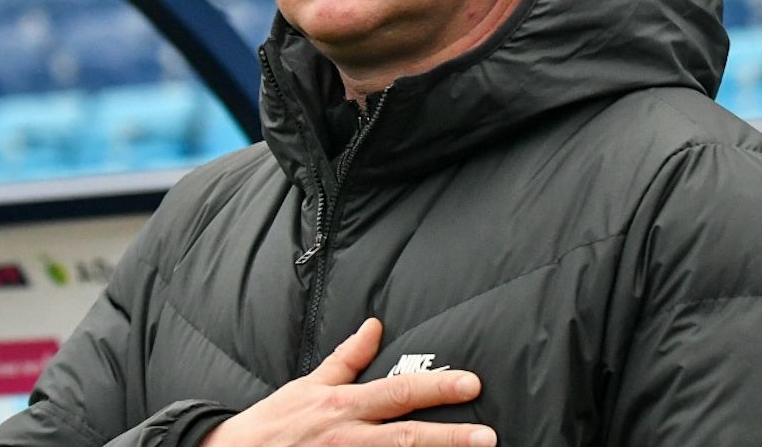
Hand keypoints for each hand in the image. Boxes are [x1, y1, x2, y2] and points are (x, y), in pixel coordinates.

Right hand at [202, 317, 494, 445]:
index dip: (436, 388)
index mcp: (343, 405)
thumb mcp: (308, 384)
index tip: (471, 384)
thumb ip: (347, 359)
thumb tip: (375, 325)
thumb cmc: (274, 423)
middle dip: (449, 437)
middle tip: (487, 436)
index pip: (398, 392)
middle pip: (406, 437)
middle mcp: (346, 436)